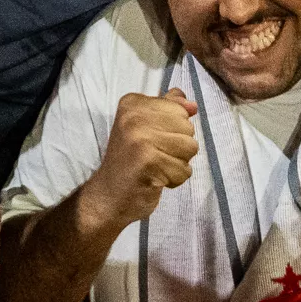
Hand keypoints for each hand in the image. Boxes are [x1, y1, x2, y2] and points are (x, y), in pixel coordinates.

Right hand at [86, 90, 197, 230]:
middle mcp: (134, 116)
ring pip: (190, 147)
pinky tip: (155, 179)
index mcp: (133, 104)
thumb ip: (169, 111)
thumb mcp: (145, 129)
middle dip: (178, 147)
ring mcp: (140, 137)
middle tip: (153, 156)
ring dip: (178, 163)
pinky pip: (184, 169)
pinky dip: (175, 179)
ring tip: (155, 167)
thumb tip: (192, 105)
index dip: (173, 129)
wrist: (108, 197)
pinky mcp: (149, 160)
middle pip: (188, 127)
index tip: (150, 140)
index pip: (180, 108)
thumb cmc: (130, 163)